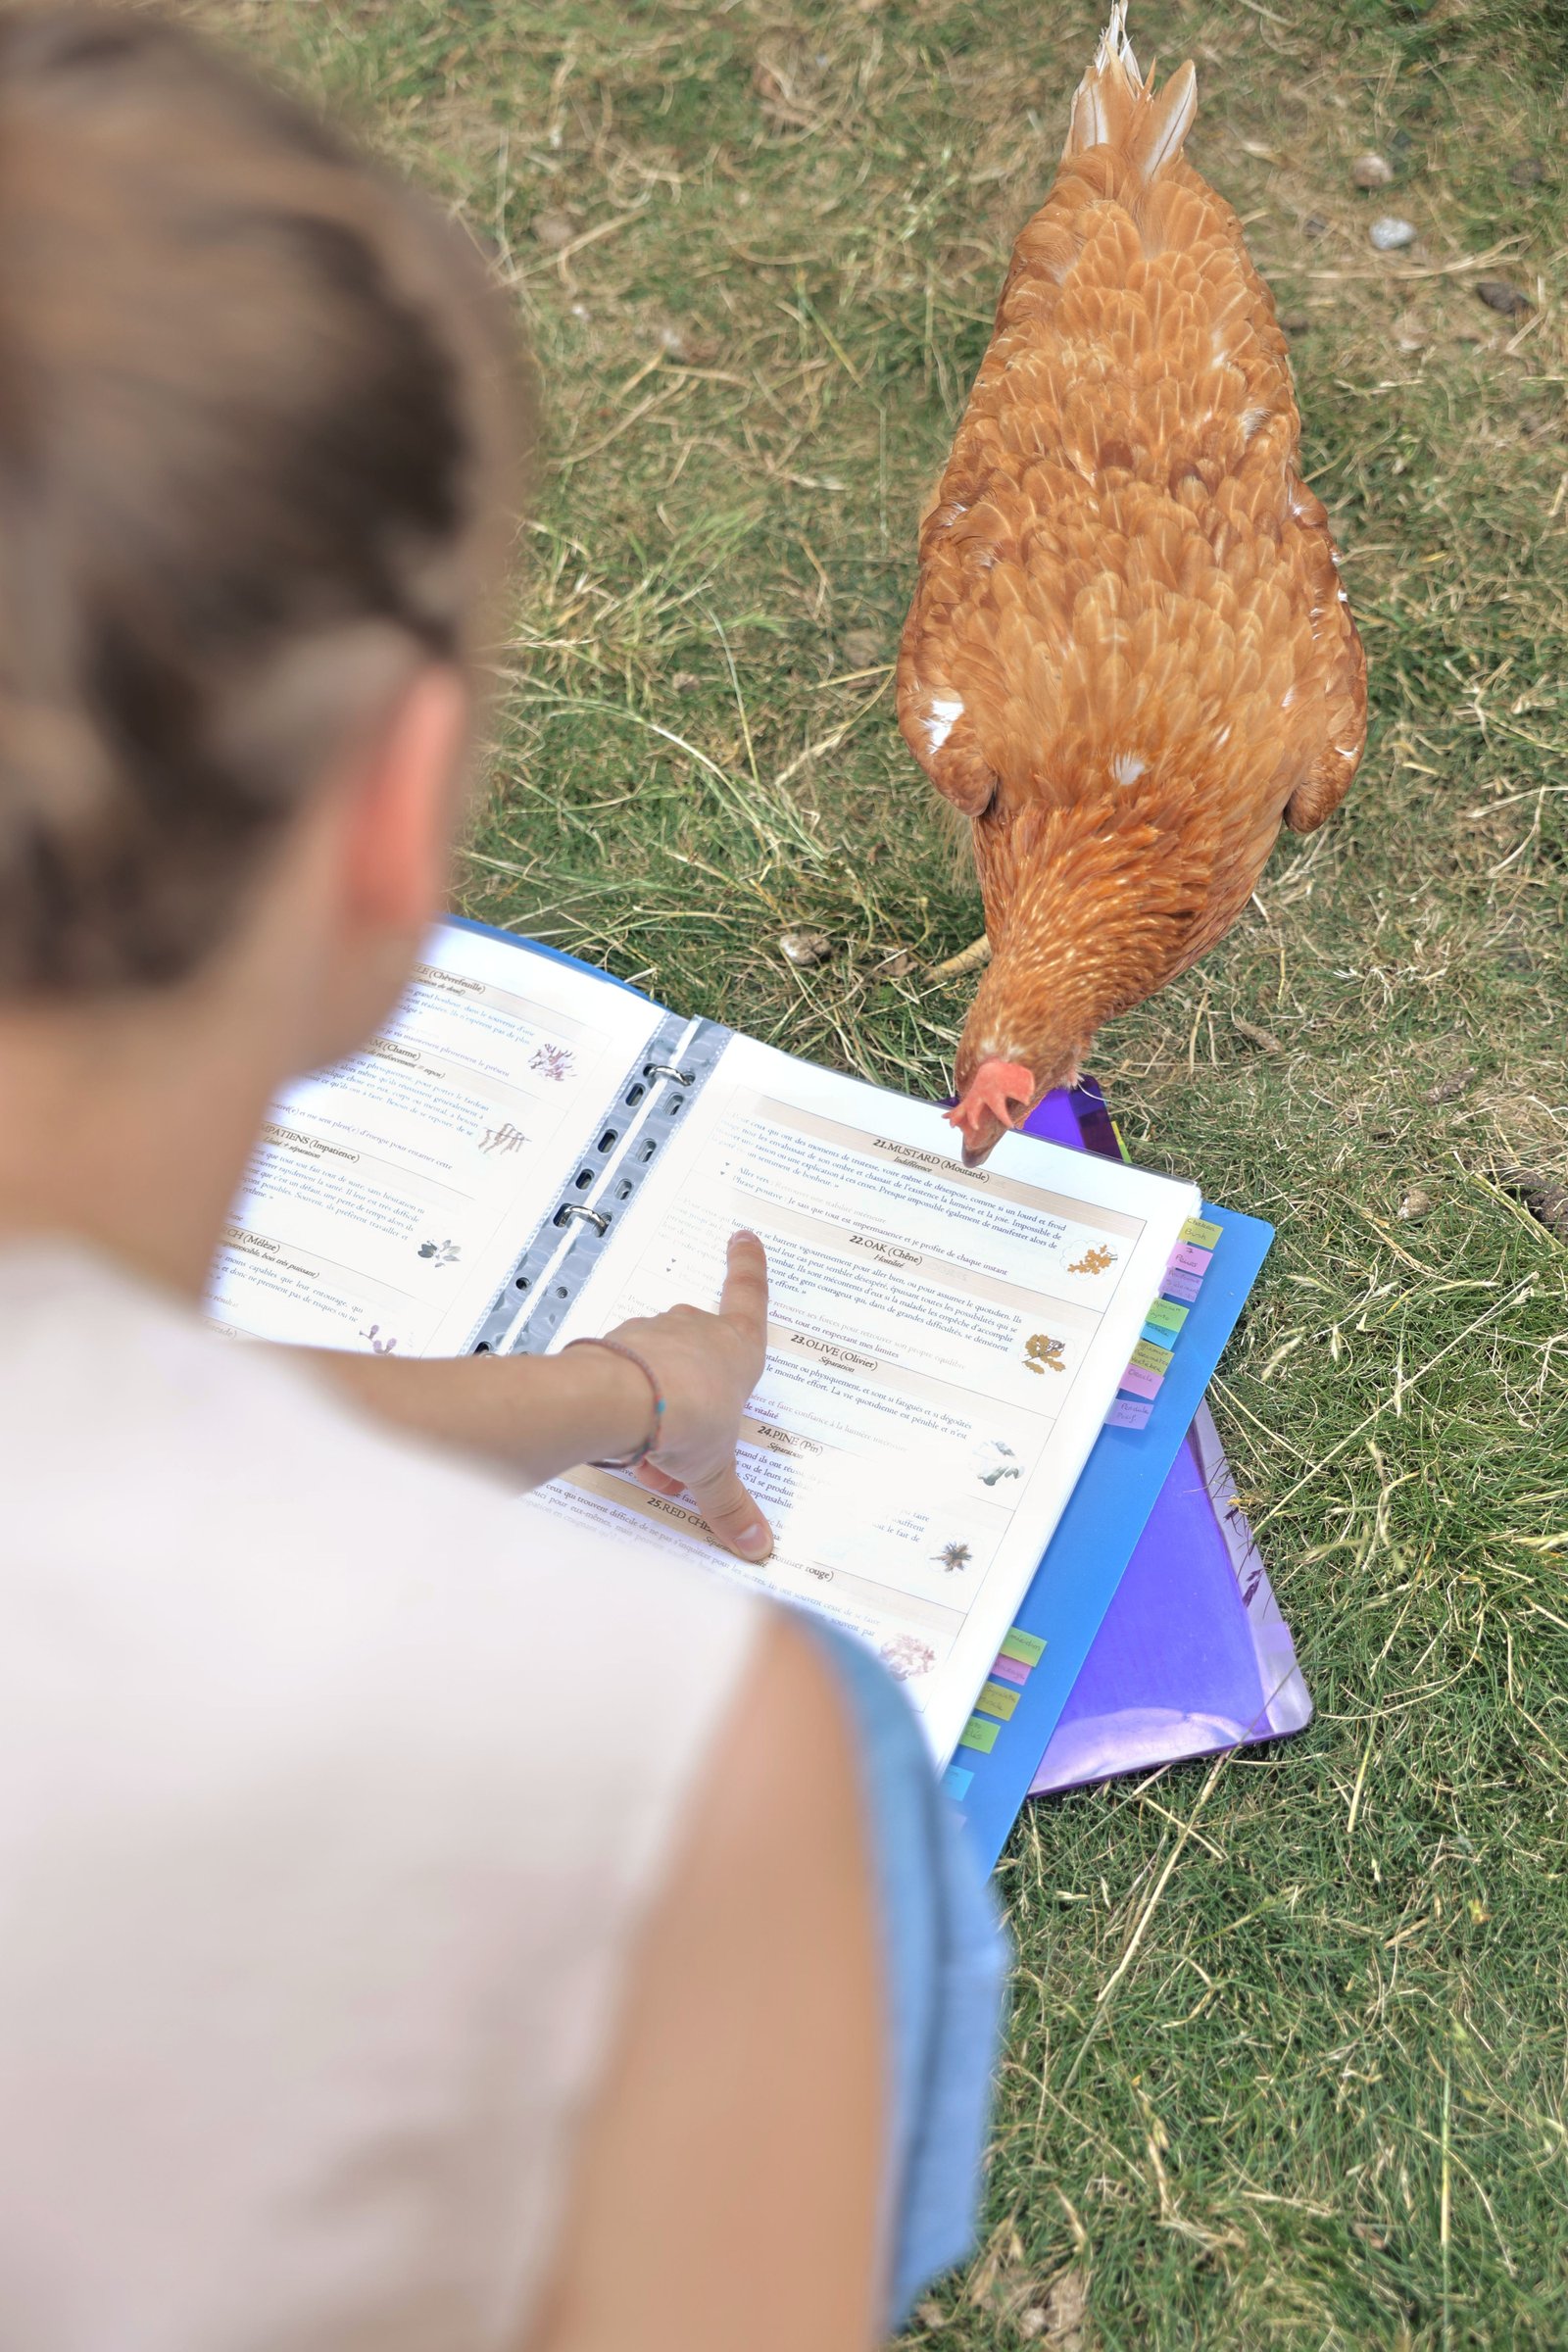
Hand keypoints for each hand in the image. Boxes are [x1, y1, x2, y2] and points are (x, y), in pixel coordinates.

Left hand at [607, 1230, 772, 1563]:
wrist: (626, 1400)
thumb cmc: (687, 1417)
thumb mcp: (715, 1471)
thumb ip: (731, 1505)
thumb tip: (756, 1545)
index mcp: (737, 1348)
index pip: (750, 1295)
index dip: (749, 1267)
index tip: (744, 1239)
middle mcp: (696, 1331)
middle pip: (699, 1344)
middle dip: (695, 1386)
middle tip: (691, 1432)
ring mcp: (653, 1334)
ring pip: (659, 1363)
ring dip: (658, 1402)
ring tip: (652, 1455)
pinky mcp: (615, 1346)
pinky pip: (625, 1373)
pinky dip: (626, 1403)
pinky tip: (622, 1443)